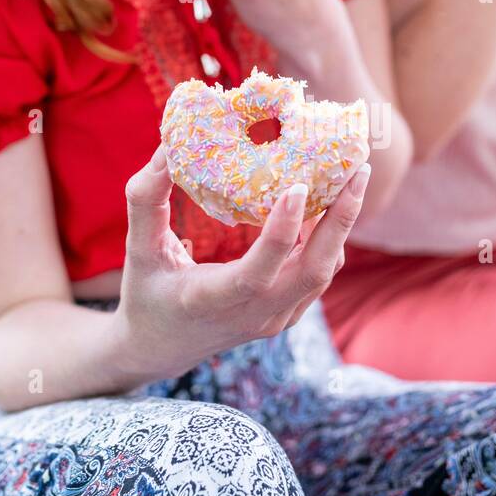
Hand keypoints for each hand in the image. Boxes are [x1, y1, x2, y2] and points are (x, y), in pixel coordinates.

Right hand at [118, 145, 369, 380]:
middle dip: (341, 220)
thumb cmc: (147, 293)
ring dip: (341, 226)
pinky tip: (326, 202)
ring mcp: (276, 318)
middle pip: (313, 272)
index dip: (281, 232)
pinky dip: (329, 239)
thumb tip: (167, 147)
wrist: (162, 348)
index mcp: (212, 301)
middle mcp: (253, 314)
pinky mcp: (288, 314)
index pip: (256, 273)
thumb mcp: (138, 250)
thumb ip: (146, 200)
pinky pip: (318, 275)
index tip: (297, 187)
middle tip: (357, 169)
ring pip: (323, 272)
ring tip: (349, 175)